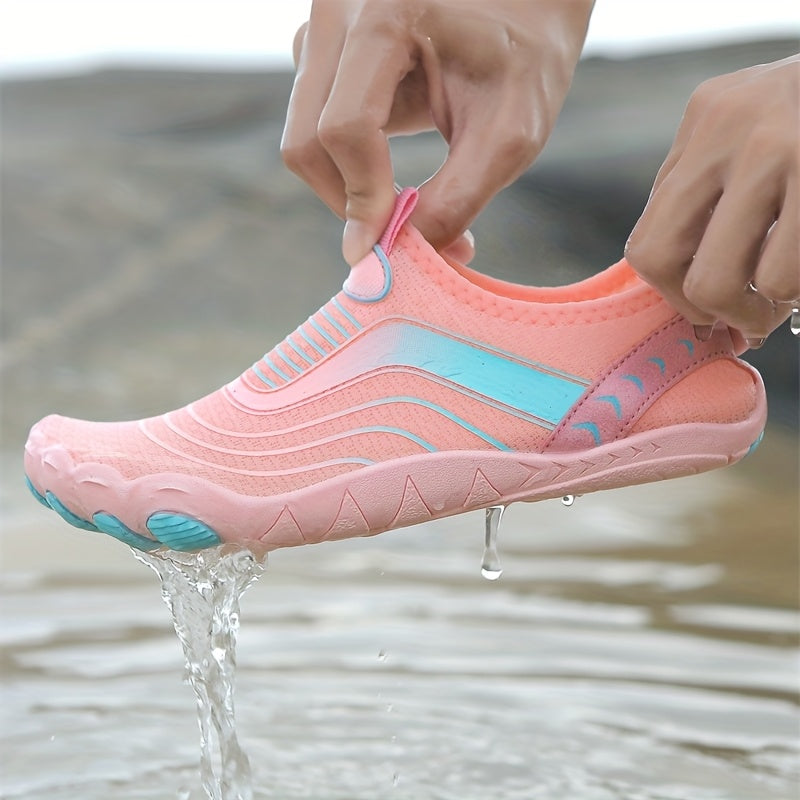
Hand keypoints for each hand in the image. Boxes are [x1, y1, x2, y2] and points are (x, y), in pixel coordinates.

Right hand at [281, 0, 592, 264]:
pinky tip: (389, 166)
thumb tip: (393, 256)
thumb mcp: (508, 135)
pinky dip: (347, 165)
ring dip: (349, 186)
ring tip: (406, 200)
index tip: (391, 249)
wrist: (524, 2)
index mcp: (385, 14)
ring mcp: (322, 28)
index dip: (364, 199)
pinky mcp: (323, 51)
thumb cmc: (525, 60)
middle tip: (403, 233)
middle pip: (307, 142)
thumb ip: (453, 201)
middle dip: (351, 202)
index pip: (345, 129)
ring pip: (303, 139)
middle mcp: (339, 12)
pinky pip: (311, 125)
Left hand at [625, 55, 799, 344]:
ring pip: (719, 280)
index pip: (648, 238)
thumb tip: (693, 297)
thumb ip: (716, 192)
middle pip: (661, 259)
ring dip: (758, 310)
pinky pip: (783, 274)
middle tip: (744, 316)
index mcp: (706, 119)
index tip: (709, 306)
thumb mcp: (760, 128)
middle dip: (701, 308)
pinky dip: (795, 294)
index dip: (673, 292)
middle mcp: (728, 127)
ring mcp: (776, 146)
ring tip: (787, 297)